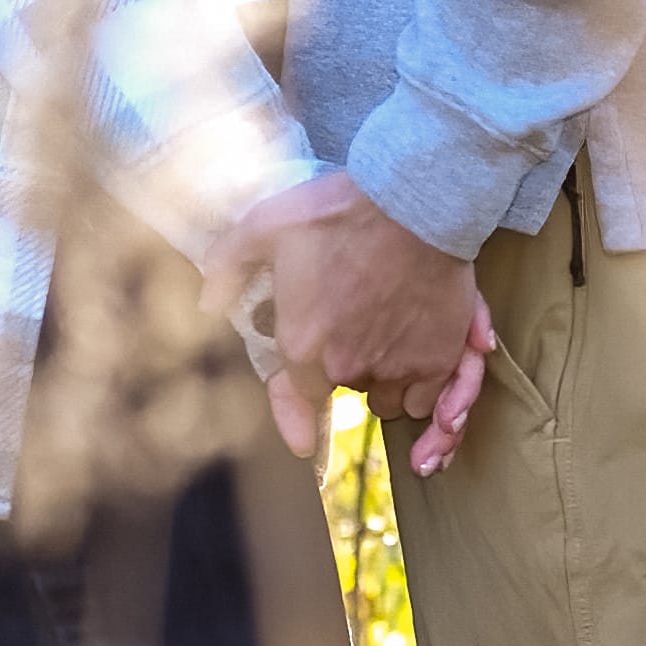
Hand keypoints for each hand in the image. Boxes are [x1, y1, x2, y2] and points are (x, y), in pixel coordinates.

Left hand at [237, 173, 501, 471]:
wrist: (414, 202)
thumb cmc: (339, 210)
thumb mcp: (266, 223)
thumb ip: (229, 264)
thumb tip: (207, 302)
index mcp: (303, 343)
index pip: (296, 400)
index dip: (298, 420)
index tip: (303, 443)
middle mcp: (348, 366)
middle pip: (350, 388)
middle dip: (353, 367)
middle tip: (361, 329)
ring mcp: (397, 367)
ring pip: (391, 399)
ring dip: (392, 381)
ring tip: (395, 345)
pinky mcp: (439, 360)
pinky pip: (431, 401)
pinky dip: (429, 388)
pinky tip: (424, 361)